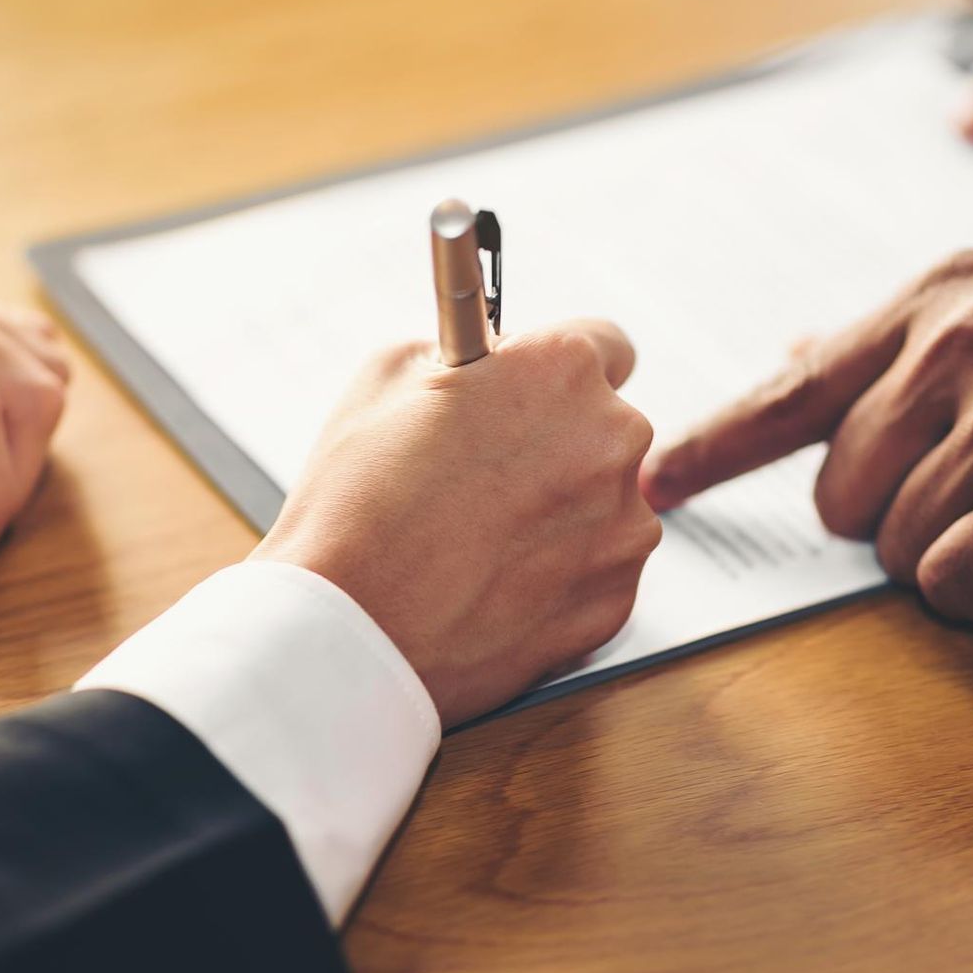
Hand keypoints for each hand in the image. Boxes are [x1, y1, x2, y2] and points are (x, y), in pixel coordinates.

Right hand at [253, 321, 660, 725]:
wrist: (350, 626)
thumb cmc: (357, 502)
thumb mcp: (389, 374)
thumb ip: (465, 351)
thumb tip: (488, 359)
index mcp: (561, 370)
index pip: (606, 346)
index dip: (558, 372)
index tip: (537, 393)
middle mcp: (611, 441)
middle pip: (607, 429)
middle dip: (560, 443)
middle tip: (488, 473)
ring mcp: (622, 527)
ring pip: (607, 505)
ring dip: (563, 513)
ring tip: (482, 538)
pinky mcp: (615, 601)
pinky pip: (600, 572)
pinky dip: (561, 575)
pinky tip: (495, 581)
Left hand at [641, 252, 972, 620]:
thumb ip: (914, 338)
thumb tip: (798, 353)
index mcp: (948, 293)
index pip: (795, 384)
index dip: (716, 444)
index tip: (658, 481)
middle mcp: (958, 340)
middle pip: (838, 486)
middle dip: (900, 513)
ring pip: (892, 543)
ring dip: (963, 550)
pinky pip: (953, 583)